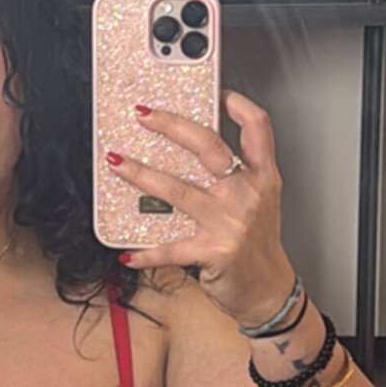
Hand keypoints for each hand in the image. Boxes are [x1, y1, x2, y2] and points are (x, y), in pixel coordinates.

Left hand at [108, 90, 296, 327]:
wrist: (267, 291)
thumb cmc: (256, 248)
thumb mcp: (258, 204)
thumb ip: (235, 178)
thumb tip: (186, 156)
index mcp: (262, 178)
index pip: (258, 129)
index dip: (238, 106)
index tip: (217, 94)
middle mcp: (247, 194)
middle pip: (208, 146)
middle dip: (172, 125)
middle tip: (144, 115)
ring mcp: (229, 222)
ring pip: (176, 189)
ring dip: (140, 175)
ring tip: (117, 163)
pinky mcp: (213, 251)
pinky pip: (169, 248)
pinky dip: (145, 252)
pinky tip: (129, 253)